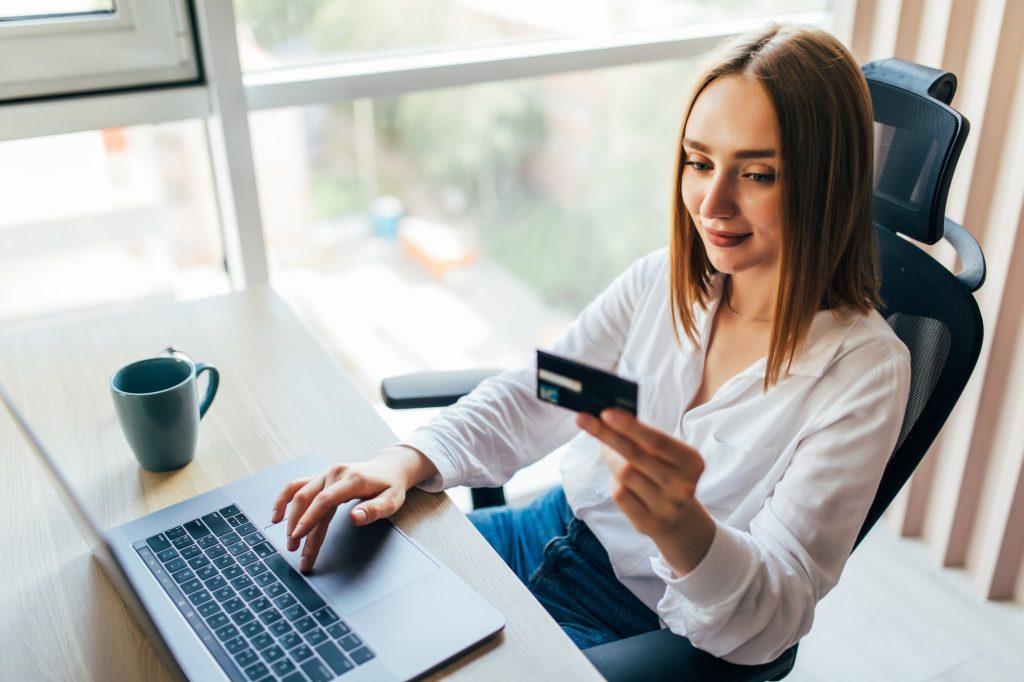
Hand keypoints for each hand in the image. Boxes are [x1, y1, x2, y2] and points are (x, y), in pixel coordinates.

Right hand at [271, 445, 436, 572]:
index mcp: (352, 479)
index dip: (310, 518)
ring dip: (291, 518)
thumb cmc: (390, 487)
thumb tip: (354, 518)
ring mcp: (325, 474)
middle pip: (309, 500)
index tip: (299, 536)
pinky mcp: (319, 477)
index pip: (325, 500)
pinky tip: (276, 515)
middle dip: (300, 527)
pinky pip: (296, 485)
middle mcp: (335, 473)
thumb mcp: (391, 501)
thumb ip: (374, 510)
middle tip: (296, 552)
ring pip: (299, 494)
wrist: (388, 469)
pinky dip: (283, 499)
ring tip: (290, 542)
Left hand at [576, 409, 714, 572]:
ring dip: (611, 459)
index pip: (657, 441)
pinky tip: (621, 481)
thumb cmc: (665, 472)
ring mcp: (667, 508)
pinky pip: (619, 495)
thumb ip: (642, 437)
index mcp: (692, 462)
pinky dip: (614, 483)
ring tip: (612, 453)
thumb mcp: (664, 453)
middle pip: (635, 456)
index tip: (606, 413)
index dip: (630, 426)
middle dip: (607, 435)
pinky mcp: (649, 523)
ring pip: (624, 475)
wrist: (678, 517)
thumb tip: (605, 420)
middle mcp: (684, 486)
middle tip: (584, 420)